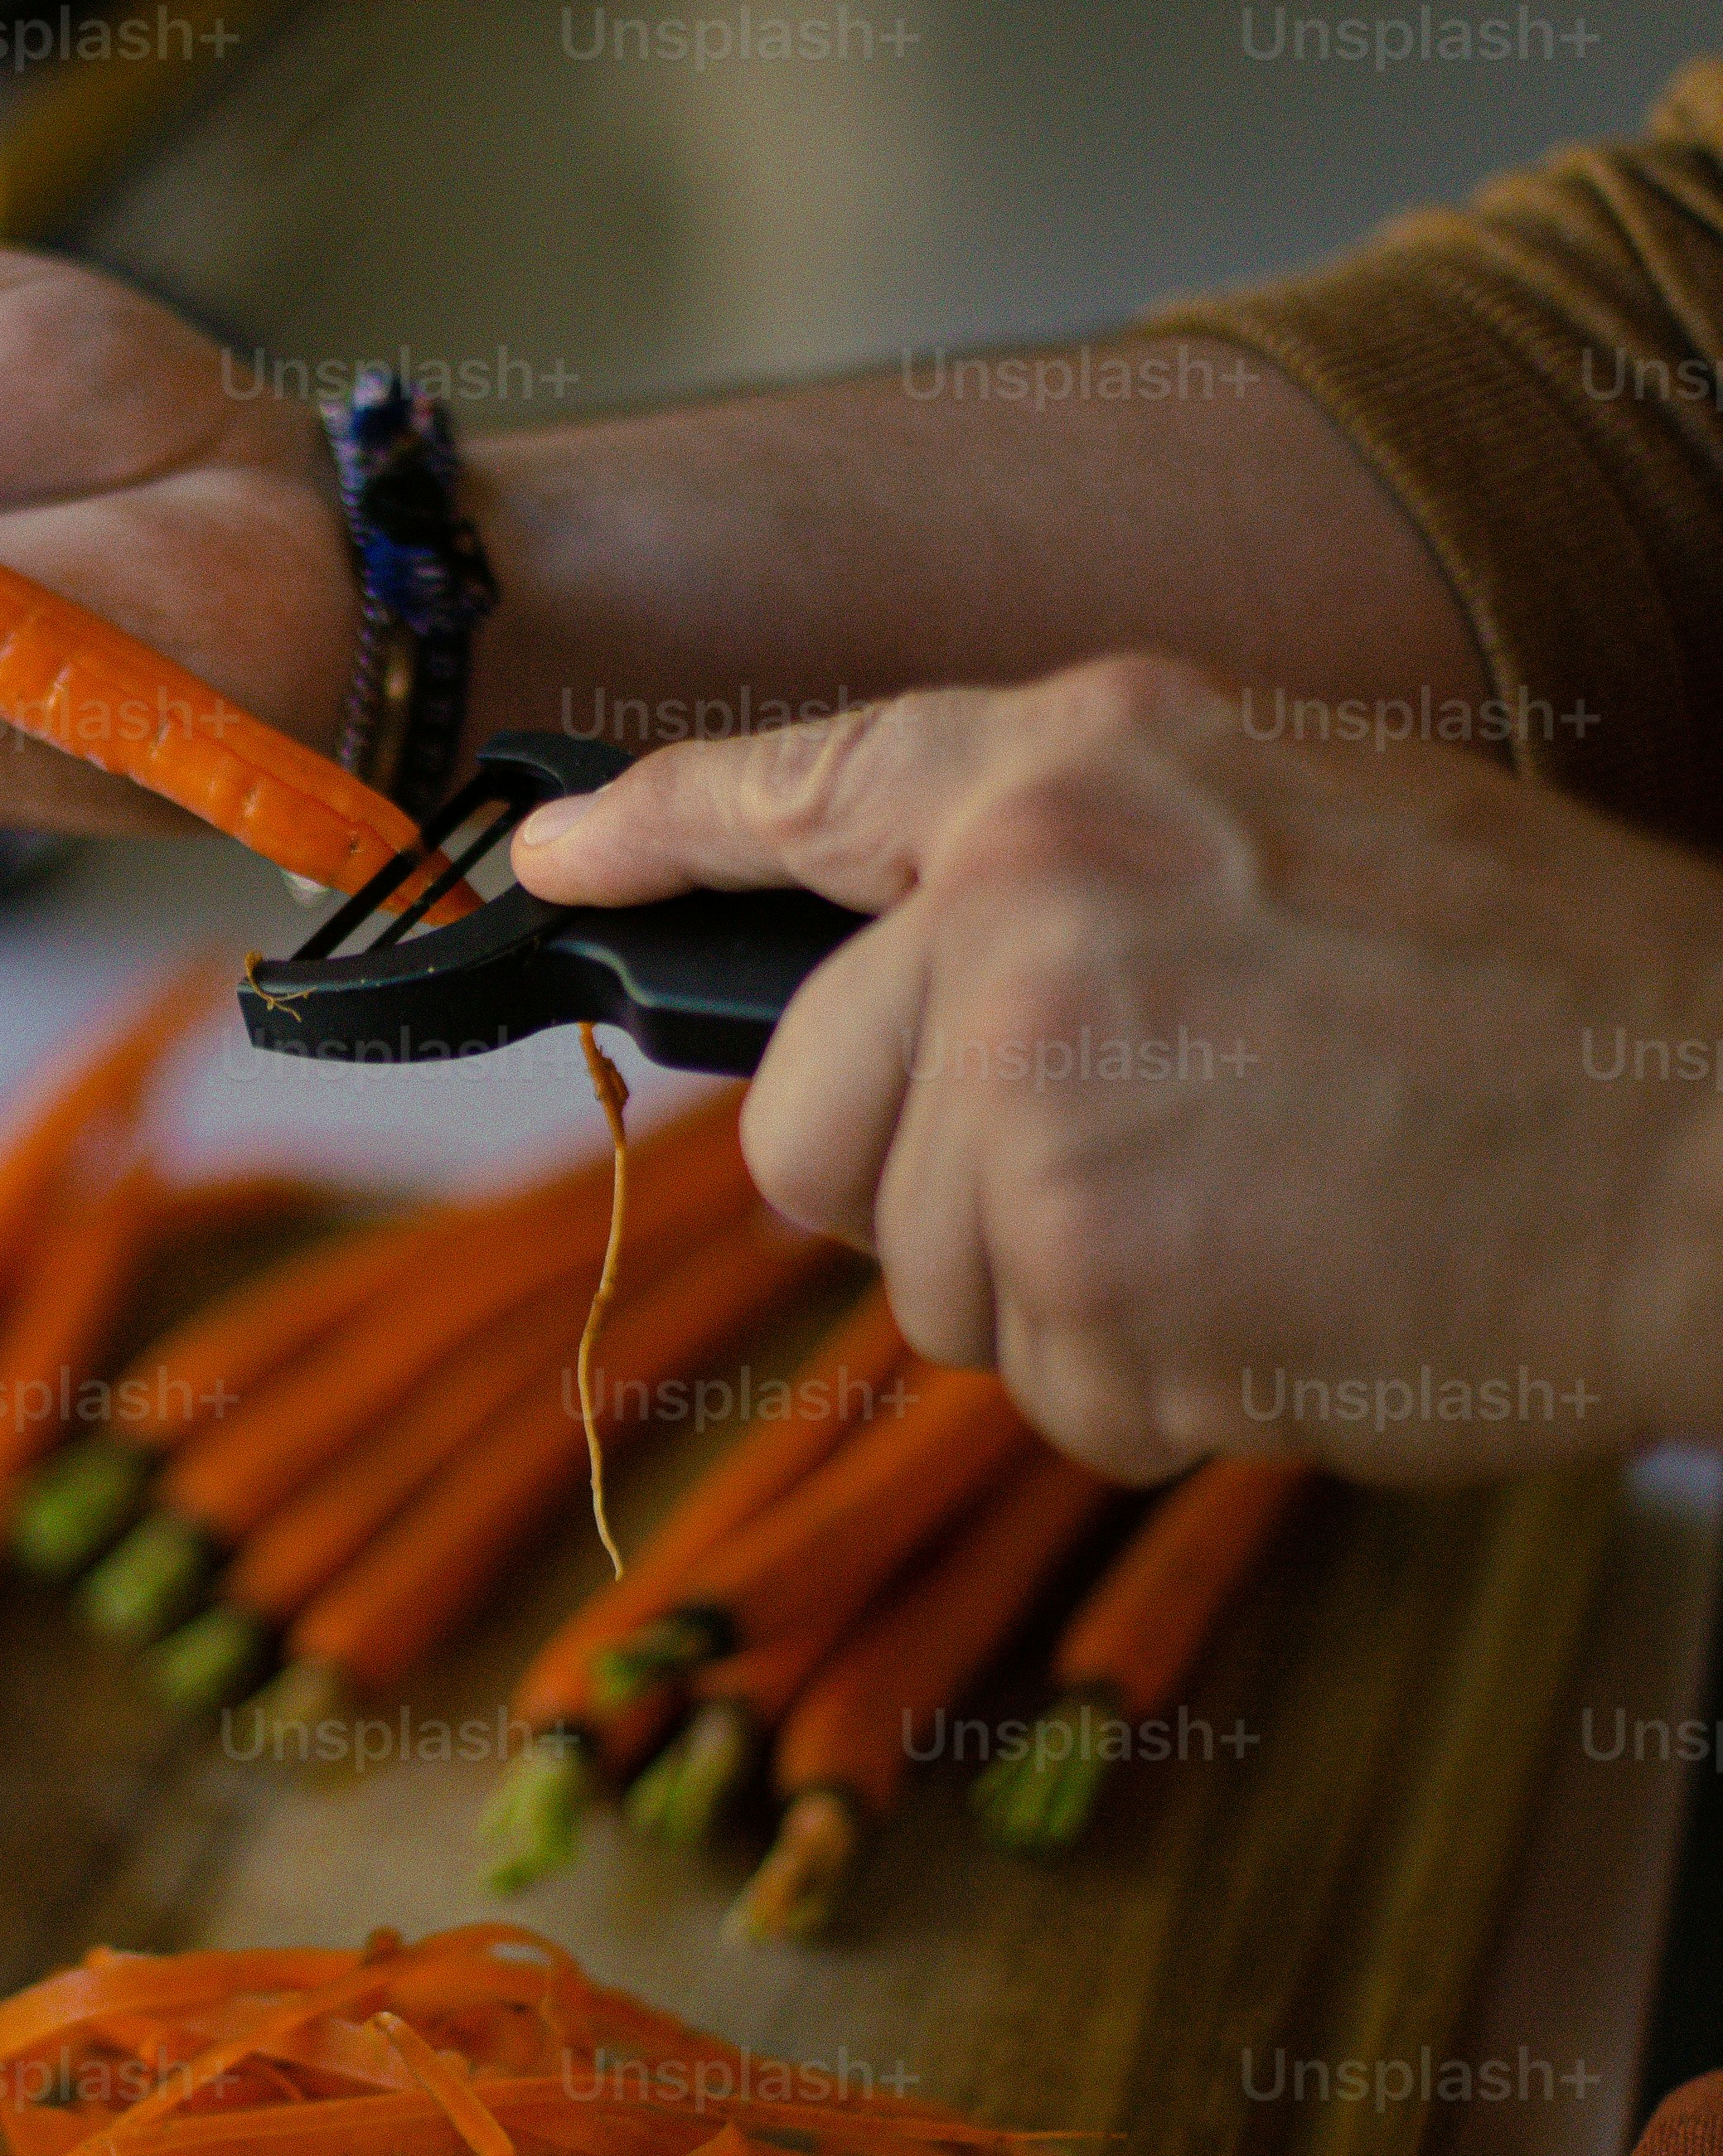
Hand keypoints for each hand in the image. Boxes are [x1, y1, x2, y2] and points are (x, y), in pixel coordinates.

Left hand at [513, 658, 1722, 1479]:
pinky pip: (1048, 1388)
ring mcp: (1034, 1084)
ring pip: (933, 1278)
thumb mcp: (1307, 828)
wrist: (1722, 1145)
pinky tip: (1304, 1297)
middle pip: (812, 1122)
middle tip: (1156, 1179)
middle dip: (940, 1197)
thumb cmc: (1549, 1010)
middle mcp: (1020, 900)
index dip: (660, 832)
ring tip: (1277, 1219)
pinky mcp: (1076, 1263)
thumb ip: (1085, 882)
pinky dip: (1167, 1389)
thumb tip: (919, 990)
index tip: (550, 858)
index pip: (809, 782)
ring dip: (1082, 1303)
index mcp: (1083, 766)